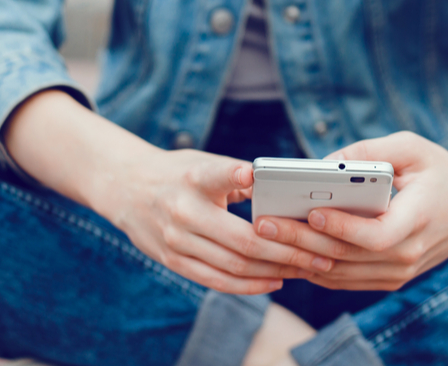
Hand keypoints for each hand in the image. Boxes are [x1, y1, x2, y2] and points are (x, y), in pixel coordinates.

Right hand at [6, 91, 333, 295]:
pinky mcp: (172, 260)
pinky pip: (217, 281)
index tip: (254, 174)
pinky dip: (249, 285)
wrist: (125, 186)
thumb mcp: (202, 162)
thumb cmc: (178, 173)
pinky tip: (275, 281)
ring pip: (235, 266)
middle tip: (322, 253)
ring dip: (276, 271)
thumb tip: (284, 192)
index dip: (235, 176)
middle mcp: (183, 211)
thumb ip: (237, 178)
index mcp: (193, 179)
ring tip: (308, 269)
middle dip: (289, 251)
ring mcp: (176, 241)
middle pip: (243, 240)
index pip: (216, 176)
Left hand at [255, 132, 447, 290]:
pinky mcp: (392, 278)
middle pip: (347, 257)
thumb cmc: (439, 169)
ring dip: (300, 257)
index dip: (341, 228)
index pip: (375, 236)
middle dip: (300, 240)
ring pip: (341, 273)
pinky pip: (346, 280)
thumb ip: (368, 151)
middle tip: (264, 224)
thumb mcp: (411, 147)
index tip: (310, 213)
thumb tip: (323, 162)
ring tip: (265, 237)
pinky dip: (314, 268)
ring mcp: (401, 272)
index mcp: (418, 219)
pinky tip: (286, 251)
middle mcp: (409, 253)